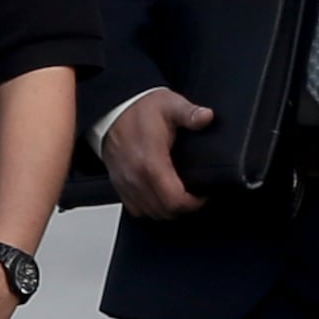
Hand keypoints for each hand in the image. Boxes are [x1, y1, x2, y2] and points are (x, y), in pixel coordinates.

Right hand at [102, 89, 214, 221]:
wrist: (111, 110)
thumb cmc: (138, 110)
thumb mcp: (169, 105)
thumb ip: (189, 113)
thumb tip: (206, 117)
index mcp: (150, 161)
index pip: (174, 200)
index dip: (194, 203)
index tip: (202, 195)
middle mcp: (135, 177)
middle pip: (164, 211)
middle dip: (183, 208)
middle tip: (194, 196)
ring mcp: (125, 183)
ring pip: (150, 213)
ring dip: (167, 210)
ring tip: (178, 196)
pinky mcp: (119, 185)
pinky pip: (136, 209)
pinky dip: (150, 208)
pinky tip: (159, 196)